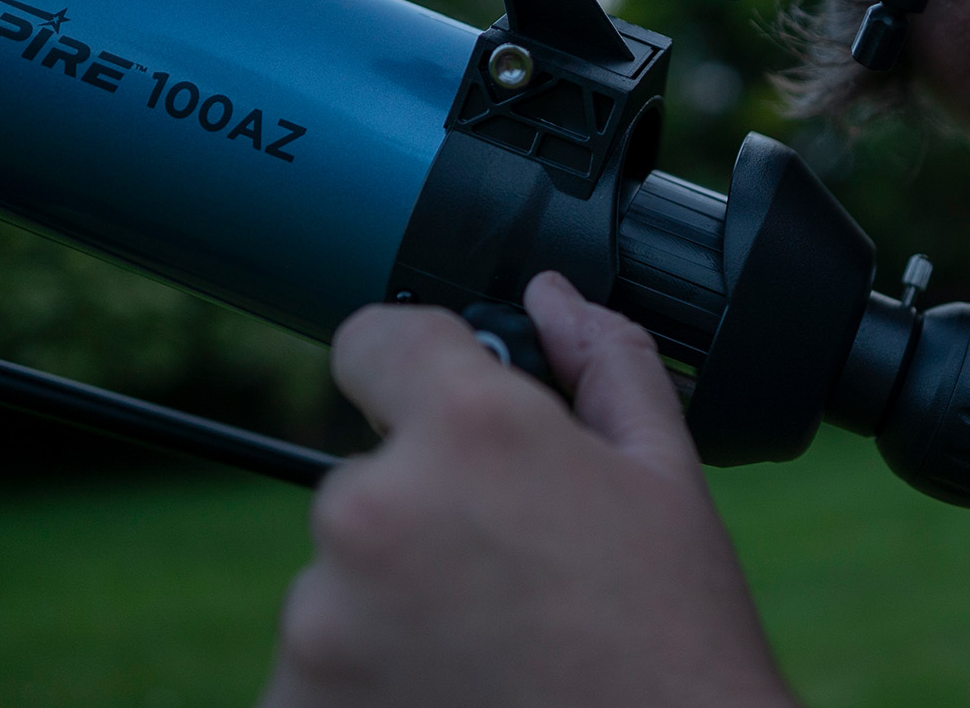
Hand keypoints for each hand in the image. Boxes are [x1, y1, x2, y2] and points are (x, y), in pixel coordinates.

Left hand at [260, 272, 796, 707]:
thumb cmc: (674, 642)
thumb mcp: (667, 478)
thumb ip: (603, 365)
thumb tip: (553, 302)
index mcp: (470, 429)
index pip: (375, 338)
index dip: (417, 367)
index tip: (441, 414)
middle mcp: (374, 509)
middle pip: (369, 480)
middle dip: (425, 515)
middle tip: (512, 576)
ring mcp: (322, 618)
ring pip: (341, 580)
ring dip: (393, 605)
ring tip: (494, 650)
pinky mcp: (294, 703)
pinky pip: (317, 667)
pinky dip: (368, 681)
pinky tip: (457, 693)